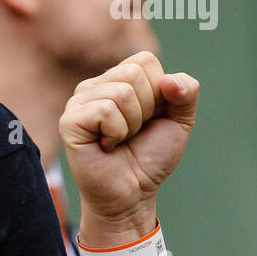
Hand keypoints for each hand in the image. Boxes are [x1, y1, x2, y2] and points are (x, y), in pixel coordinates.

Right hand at [59, 52, 199, 242]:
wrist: (132, 194)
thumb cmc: (150, 158)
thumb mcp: (179, 122)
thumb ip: (187, 93)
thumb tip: (170, 80)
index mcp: (116, 79)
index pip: (144, 60)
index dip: (158, 92)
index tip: (149, 118)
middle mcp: (94, 86)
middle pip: (133, 74)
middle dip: (146, 109)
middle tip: (133, 132)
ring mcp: (78, 102)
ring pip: (121, 93)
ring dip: (131, 125)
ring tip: (119, 140)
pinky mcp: (69, 121)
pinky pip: (105, 111)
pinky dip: (116, 133)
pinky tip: (106, 146)